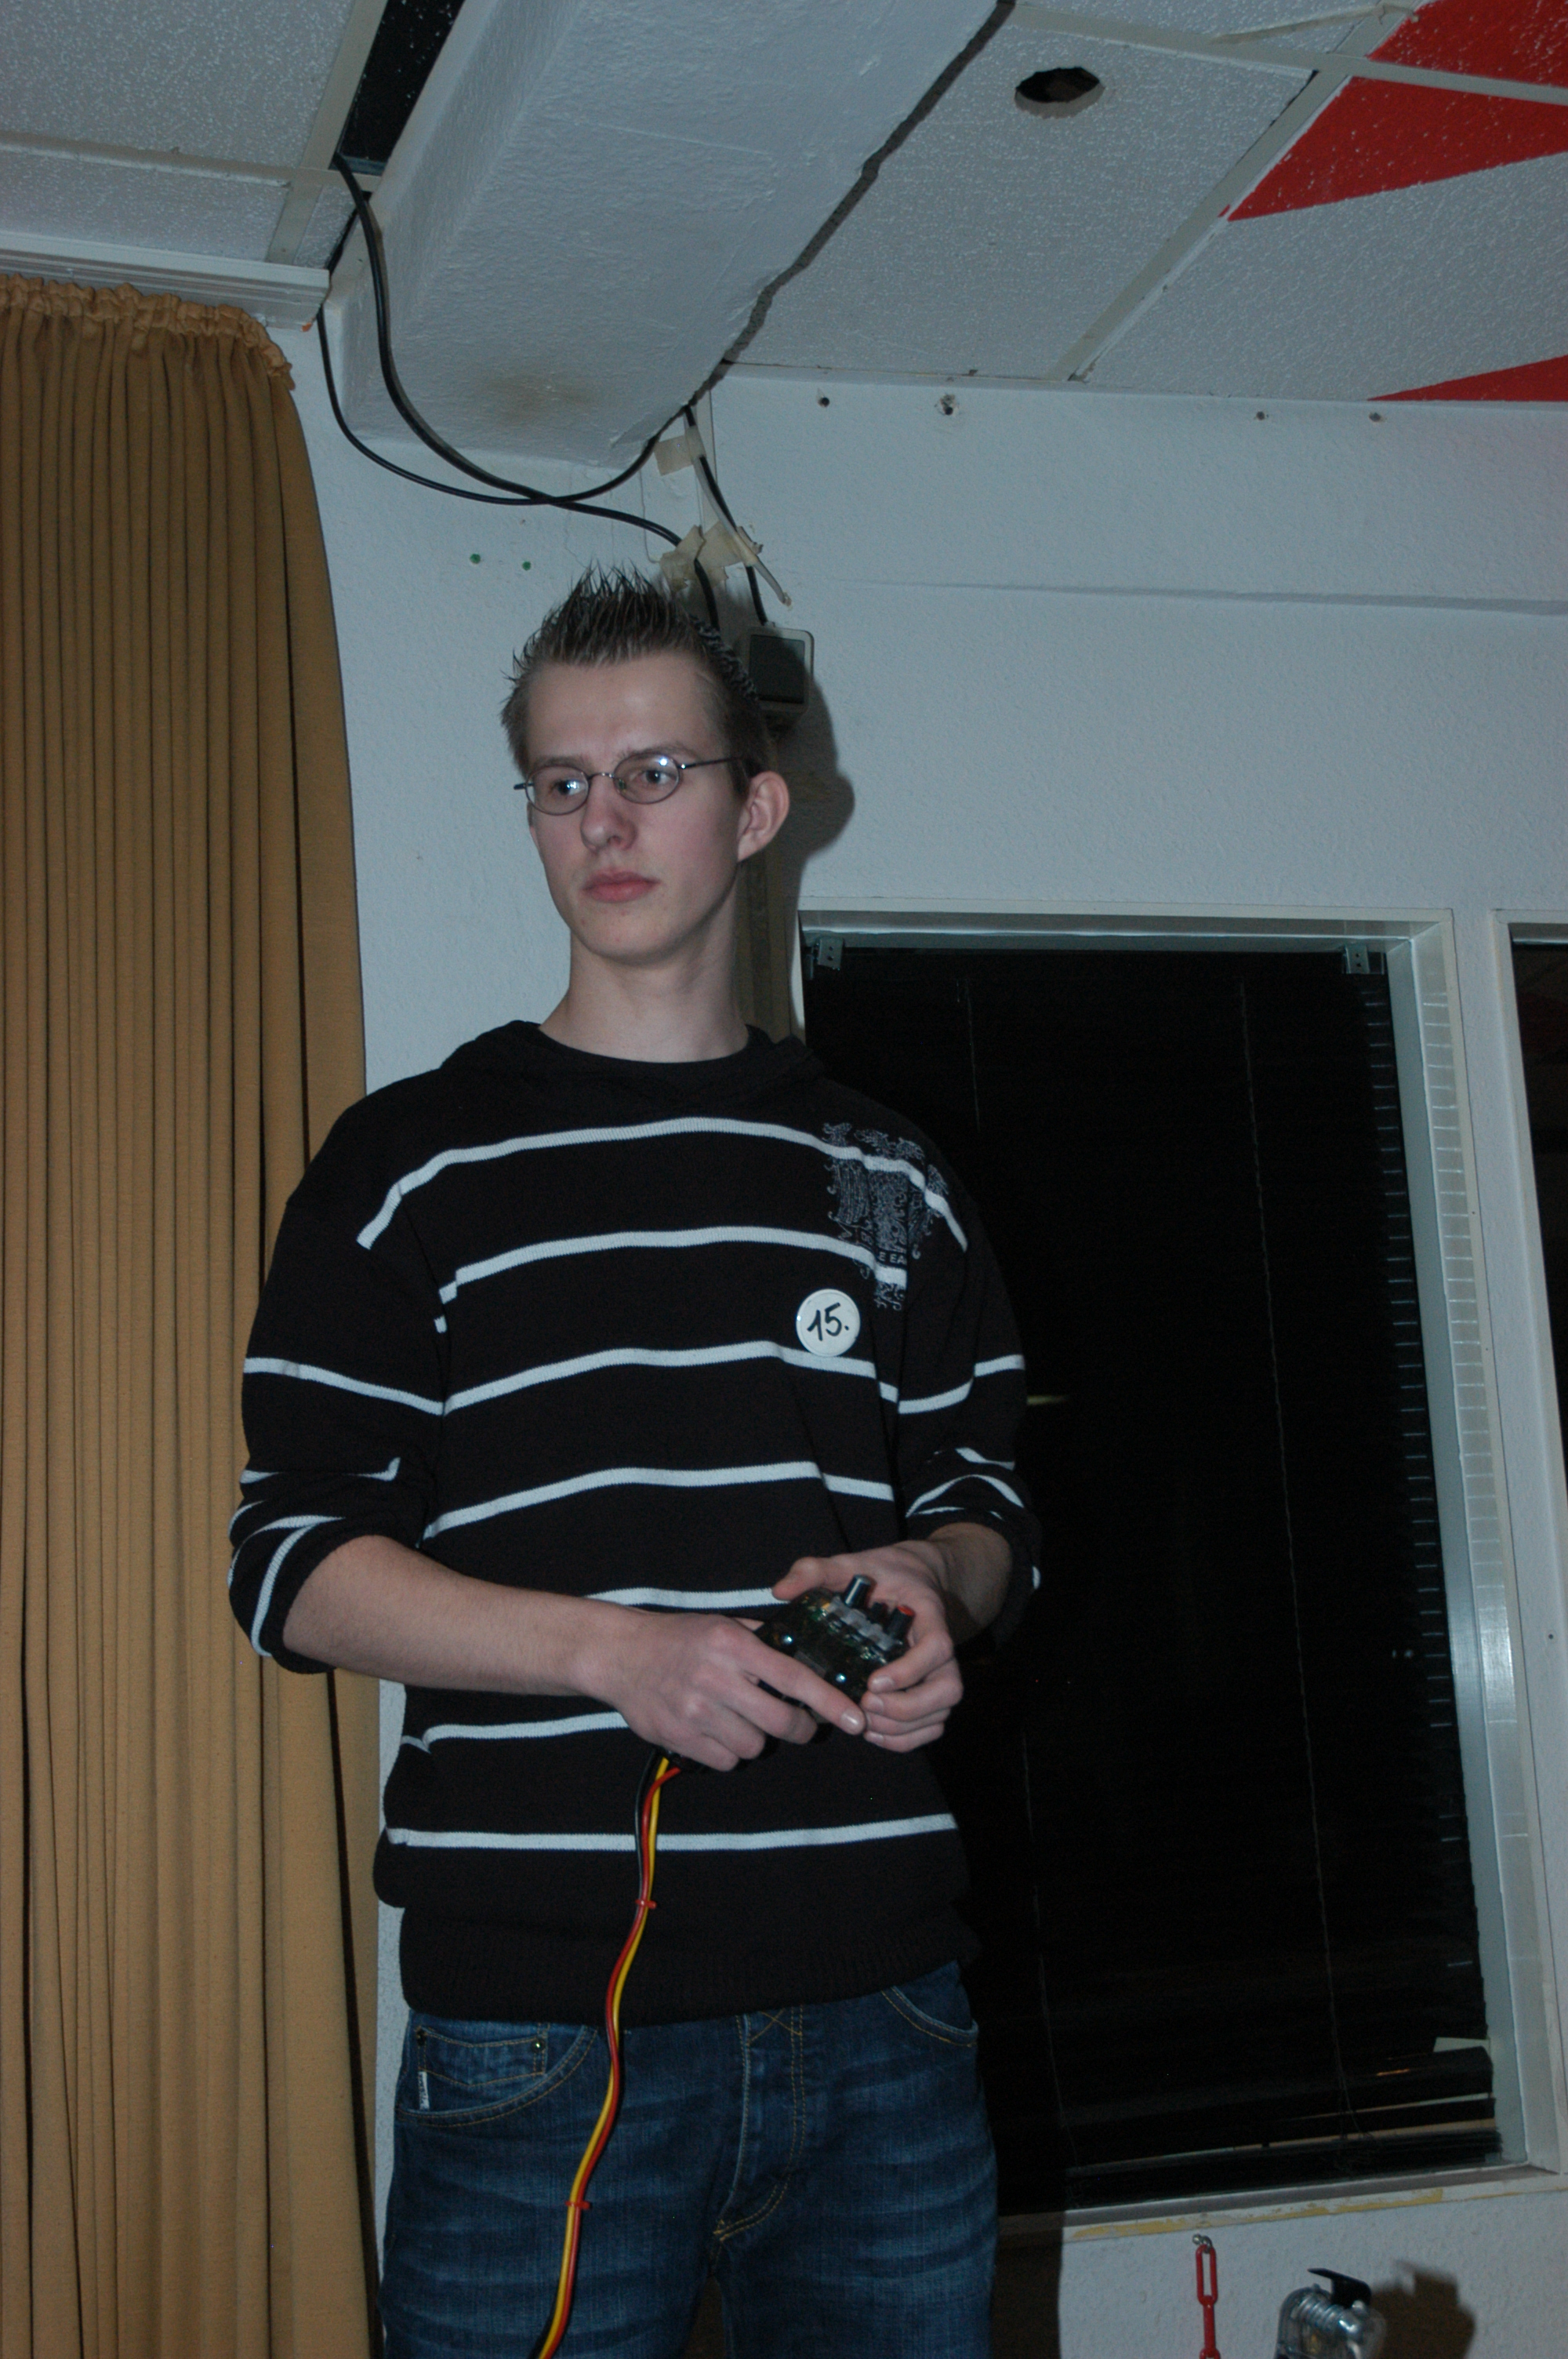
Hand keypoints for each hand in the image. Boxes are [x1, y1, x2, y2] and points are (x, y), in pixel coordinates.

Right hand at [591, 1605, 865, 1772]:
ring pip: (753, 1746)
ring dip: (756, 1738)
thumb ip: (763, 1642)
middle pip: (779, 1723)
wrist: (622, 1656)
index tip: (855, 1719)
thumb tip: (807, 1659)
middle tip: (800, 1725)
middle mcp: (716, 1679)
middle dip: (798, 1729)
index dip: (829, 1702)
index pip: (793, 1678)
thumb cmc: (679, 1638)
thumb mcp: (723, 1626)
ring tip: (741, 1719)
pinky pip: (727, 1760)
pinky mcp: (679, 1737)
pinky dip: (730, 1752)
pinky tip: (718, 1731)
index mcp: (732, 1645)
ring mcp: (696, 1712)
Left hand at [772, 1541, 962, 1753]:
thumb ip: (816, 1570)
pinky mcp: (931, 1690)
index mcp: (927, 1613)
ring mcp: (940, 1671)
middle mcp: (942, 1647)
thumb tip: (780, 1591)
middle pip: (947, 1689)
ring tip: (865, 1721)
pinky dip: (905, 1738)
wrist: (913, 1577)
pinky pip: (932, 1725)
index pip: (937, 1646)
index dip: (910, 1670)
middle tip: (865, 1703)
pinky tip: (873, 1732)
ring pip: (940, 1712)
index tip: (874, 1680)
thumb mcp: (850, 1563)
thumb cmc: (881, 1572)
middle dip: (906, 1707)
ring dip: (903, 1727)